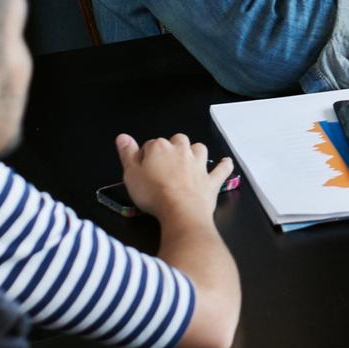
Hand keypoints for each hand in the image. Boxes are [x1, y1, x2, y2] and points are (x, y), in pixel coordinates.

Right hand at [115, 133, 233, 226]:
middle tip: (165, 163)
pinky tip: (226, 162)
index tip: (142, 169)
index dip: (145, 156)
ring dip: (195, 152)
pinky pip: (221, 169)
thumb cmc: (152, 194)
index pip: (150, 145)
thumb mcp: (131, 175)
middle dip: (172, 147)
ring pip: (199, 149)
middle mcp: (181, 151)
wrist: (180, 211)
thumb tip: (123, 136)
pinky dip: (224, 166)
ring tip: (189, 159)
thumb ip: (127, 154)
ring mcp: (198, 165)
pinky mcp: (211, 180)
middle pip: (177, 141)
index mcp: (159, 148)